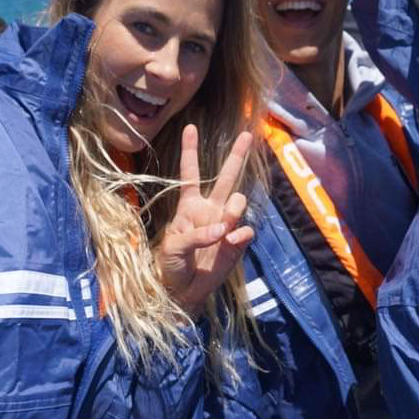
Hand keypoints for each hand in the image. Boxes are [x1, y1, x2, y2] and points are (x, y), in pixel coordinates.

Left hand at [156, 125, 253, 316]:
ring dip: (234, 207)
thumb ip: (196, 234)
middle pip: (226, 177)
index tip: (190, 127)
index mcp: (189, 206)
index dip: (191, 150)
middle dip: (237, 155)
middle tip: (248, 134)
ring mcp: (226, 224)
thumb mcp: (173, 247)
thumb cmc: (170, 265)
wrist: (183, 291)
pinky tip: (230, 243)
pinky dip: (239, 235)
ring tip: (224, 225)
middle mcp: (210, 210)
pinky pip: (245, 230)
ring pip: (239, 201)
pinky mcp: (237, 242)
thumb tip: (223, 229)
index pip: (190, 173)